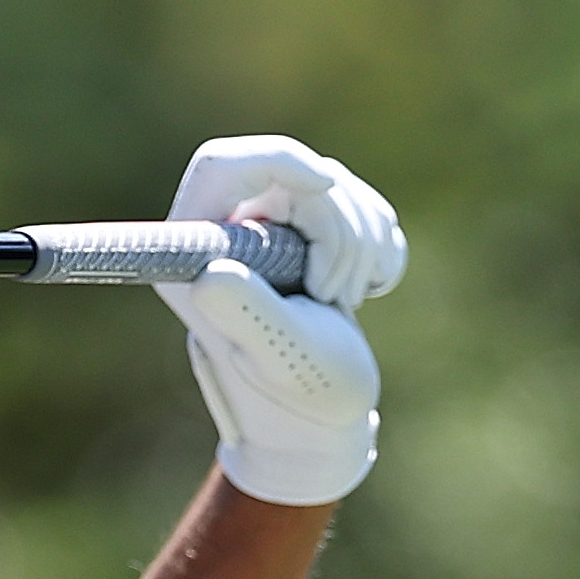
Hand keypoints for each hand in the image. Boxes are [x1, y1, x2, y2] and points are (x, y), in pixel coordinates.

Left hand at [157, 136, 404, 506]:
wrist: (324, 417)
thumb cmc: (298, 394)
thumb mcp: (278, 357)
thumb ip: (247, 313)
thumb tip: (211, 274)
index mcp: (198, 252)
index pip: (224, 164)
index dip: (279, 160)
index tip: (326, 185)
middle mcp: (232, 229)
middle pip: (298, 176)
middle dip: (337, 231)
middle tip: (333, 296)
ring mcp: (278, 226)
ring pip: (339, 188)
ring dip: (362, 247)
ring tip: (342, 303)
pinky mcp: (317, 231)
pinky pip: (367, 206)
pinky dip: (381, 248)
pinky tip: (366, 290)